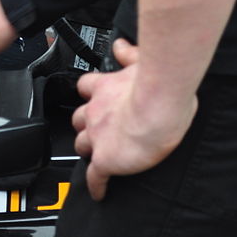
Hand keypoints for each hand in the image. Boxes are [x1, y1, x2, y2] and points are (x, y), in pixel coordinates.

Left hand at [72, 39, 197, 200]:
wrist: (157, 105)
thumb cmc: (155, 84)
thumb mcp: (139, 62)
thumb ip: (128, 54)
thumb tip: (120, 44)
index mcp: (105, 89)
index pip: (87, 89)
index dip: (90, 94)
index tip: (94, 97)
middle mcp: (95, 112)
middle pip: (79, 120)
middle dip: (85, 124)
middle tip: (97, 130)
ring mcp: (98, 137)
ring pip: (83, 146)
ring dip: (88, 150)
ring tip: (97, 156)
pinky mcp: (105, 160)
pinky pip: (95, 178)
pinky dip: (96, 185)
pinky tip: (99, 192)